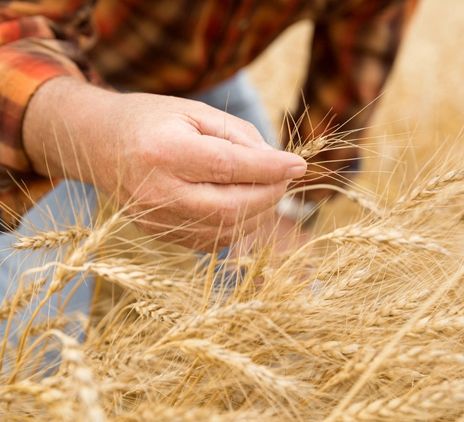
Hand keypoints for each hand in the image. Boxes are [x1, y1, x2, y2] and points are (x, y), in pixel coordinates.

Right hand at [24, 77, 306, 248]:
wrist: (99, 145)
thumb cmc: (150, 120)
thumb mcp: (193, 111)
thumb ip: (237, 135)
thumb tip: (275, 163)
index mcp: (165, 152)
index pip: (230, 167)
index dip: (270, 168)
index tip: (299, 165)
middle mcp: (159, 192)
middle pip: (231, 206)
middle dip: (269, 194)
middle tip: (284, 177)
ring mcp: (157, 219)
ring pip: (225, 230)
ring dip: (257, 213)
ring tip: (265, 189)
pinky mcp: (160, 233)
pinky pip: (211, 241)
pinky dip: (236, 226)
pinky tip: (241, 206)